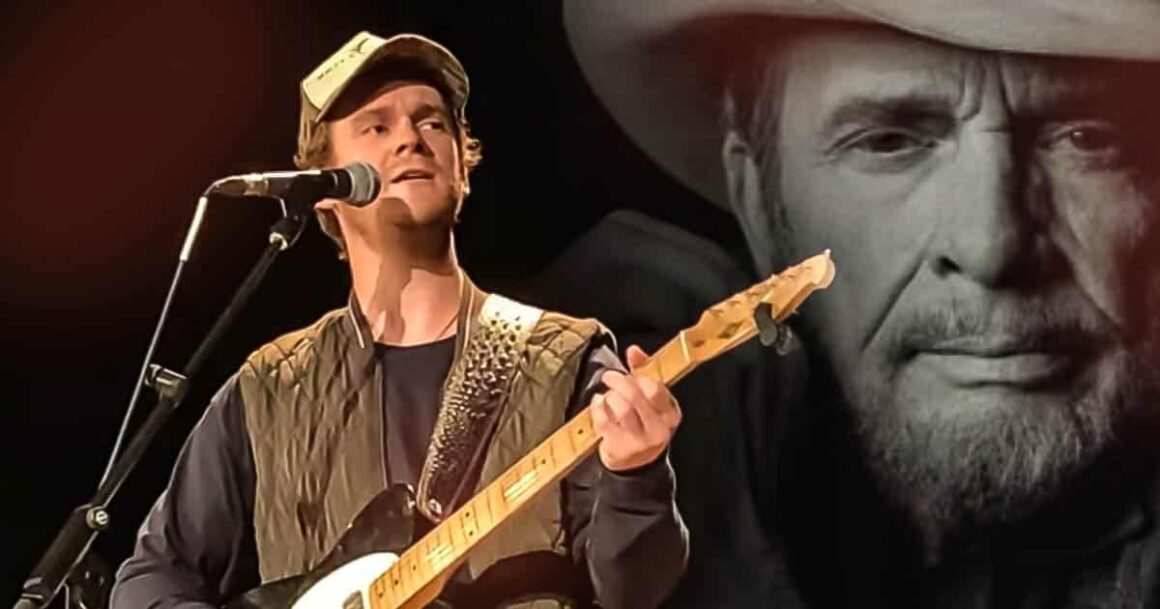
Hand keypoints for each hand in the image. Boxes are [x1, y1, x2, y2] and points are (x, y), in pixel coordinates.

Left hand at [591, 345, 681, 471]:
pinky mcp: (619, 448)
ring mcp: (639, 441)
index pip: (655, 388)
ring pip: (620, 408)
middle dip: (618, 381)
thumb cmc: (642, 425)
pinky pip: (604, 421)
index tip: (629, 373)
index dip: (638, 376)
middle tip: (609, 376)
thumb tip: (633, 350)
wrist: (635, 465)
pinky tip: (598, 403)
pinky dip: (597, 408)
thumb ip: (642, 372)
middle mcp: (658, 429)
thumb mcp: (650, 402)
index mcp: (670, 414)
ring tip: (606, 396)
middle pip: (635, 396)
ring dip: (609, 396)